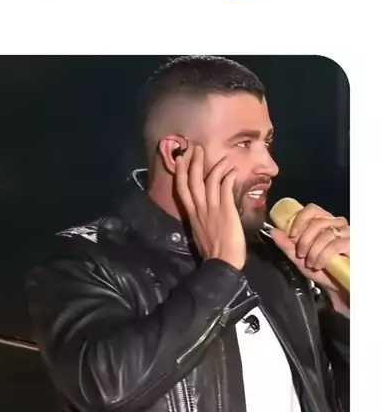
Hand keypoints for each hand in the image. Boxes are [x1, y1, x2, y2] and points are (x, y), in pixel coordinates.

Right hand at [174, 144, 245, 268]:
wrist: (222, 264)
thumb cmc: (213, 253)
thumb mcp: (200, 234)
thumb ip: (200, 221)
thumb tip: (202, 215)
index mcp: (192, 216)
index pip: (181, 190)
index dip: (179, 173)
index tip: (180, 160)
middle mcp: (199, 209)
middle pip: (192, 180)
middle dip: (192, 162)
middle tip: (195, 147)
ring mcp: (212, 208)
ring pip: (209, 181)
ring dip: (213, 165)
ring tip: (219, 155)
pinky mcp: (226, 210)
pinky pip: (225, 188)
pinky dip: (228, 177)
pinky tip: (232, 170)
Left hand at [270, 203, 349, 308]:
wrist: (336, 286)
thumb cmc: (320, 269)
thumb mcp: (299, 258)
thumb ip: (286, 244)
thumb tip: (273, 231)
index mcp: (323, 222)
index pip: (312, 209)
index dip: (300, 220)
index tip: (292, 235)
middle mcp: (337, 223)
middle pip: (317, 222)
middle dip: (304, 240)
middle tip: (301, 254)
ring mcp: (347, 233)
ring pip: (325, 234)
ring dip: (313, 250)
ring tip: (311, 263)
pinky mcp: (353, 244)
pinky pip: (335, 245)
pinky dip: (323, 256)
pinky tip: (319, 265)